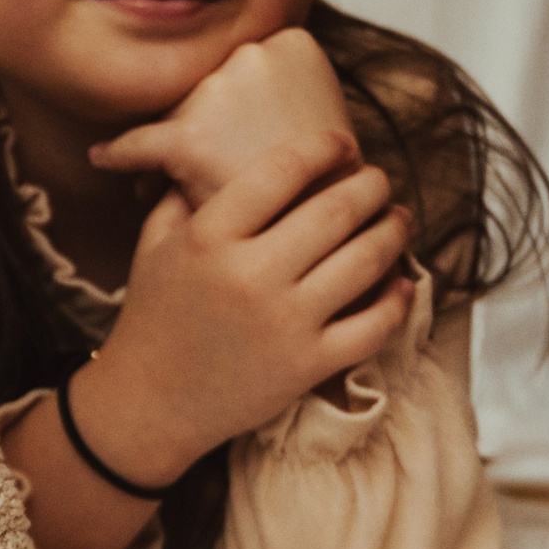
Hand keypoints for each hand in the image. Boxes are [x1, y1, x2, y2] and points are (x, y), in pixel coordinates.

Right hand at [69, 132, 414, 488]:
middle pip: (337, 209)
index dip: (324, 148)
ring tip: (398, 220)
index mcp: (209, 238)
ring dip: (394, 232)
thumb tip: (212, 159)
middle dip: (371, 186)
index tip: (343, 145)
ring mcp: (284, 321)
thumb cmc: (151, 320)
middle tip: (380, 181)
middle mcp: (249, 274)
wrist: (146, 404)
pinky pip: (374, 325)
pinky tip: (401, 284)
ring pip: (366, 260)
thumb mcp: (153, 248)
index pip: (282, 170)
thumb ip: (183, 198)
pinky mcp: (308, 365)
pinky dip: (397, 300)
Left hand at [89, 28, 353, 208]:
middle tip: (205, 167)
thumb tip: (211, 92)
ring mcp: (219, 92)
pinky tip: (101, 159)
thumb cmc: (325, 178)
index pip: (239, 68)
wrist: (332, 223)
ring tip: (172, 187)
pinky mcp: (189, 136)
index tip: (235, 133)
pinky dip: (118, 154)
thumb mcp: (315, 114)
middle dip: (197, 128)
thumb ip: (272, 91)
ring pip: (175, 118)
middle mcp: (252, 54)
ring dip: (170, 151)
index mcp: (292, 40)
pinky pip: (137, 145)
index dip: (230, 106)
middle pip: (204, 89)